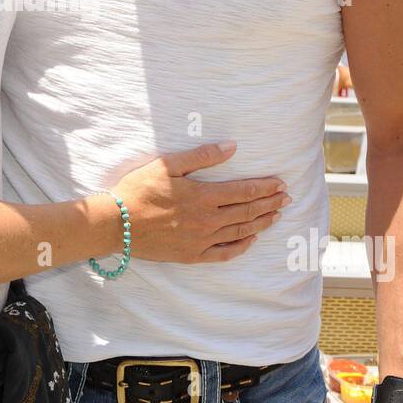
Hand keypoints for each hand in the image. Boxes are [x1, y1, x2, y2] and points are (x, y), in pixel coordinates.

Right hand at [113, 141, 289, 263]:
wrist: (116, 224)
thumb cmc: (139, 189)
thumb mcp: (167, 165)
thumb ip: (202, 156)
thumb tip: (232, 147)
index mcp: (204, 196)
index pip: (244, 192)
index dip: (265, 187)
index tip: (280, 183)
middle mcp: (208, 220)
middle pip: (247, 211)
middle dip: (270, 203)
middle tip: (287, 198)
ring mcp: (201, 240)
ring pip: (240, 232)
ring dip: (262, 223)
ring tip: (277, 215)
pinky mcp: (192, 255)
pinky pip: (224, 253)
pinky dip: (241, 247)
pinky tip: (251, 240)